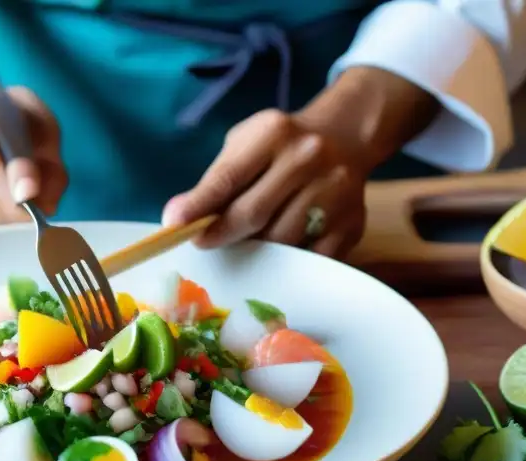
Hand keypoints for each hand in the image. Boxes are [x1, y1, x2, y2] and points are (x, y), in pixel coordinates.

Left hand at [161, 109, 368, 258]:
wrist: (346, 138)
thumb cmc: (280, 147)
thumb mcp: (246, 145)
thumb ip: (215, 179)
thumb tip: (177, 219)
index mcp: (275, 133)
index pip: (229, 177)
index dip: (199, 206)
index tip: (174, 225)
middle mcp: (308, 159)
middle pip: (253, 214)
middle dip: (221, 233)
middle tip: (202, 241)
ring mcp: (334, 194)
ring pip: (279, 241)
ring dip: (254, 249)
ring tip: (245, 241)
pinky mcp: (350, 225)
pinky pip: (307, 259)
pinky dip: (287, 262)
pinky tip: (278, 252)